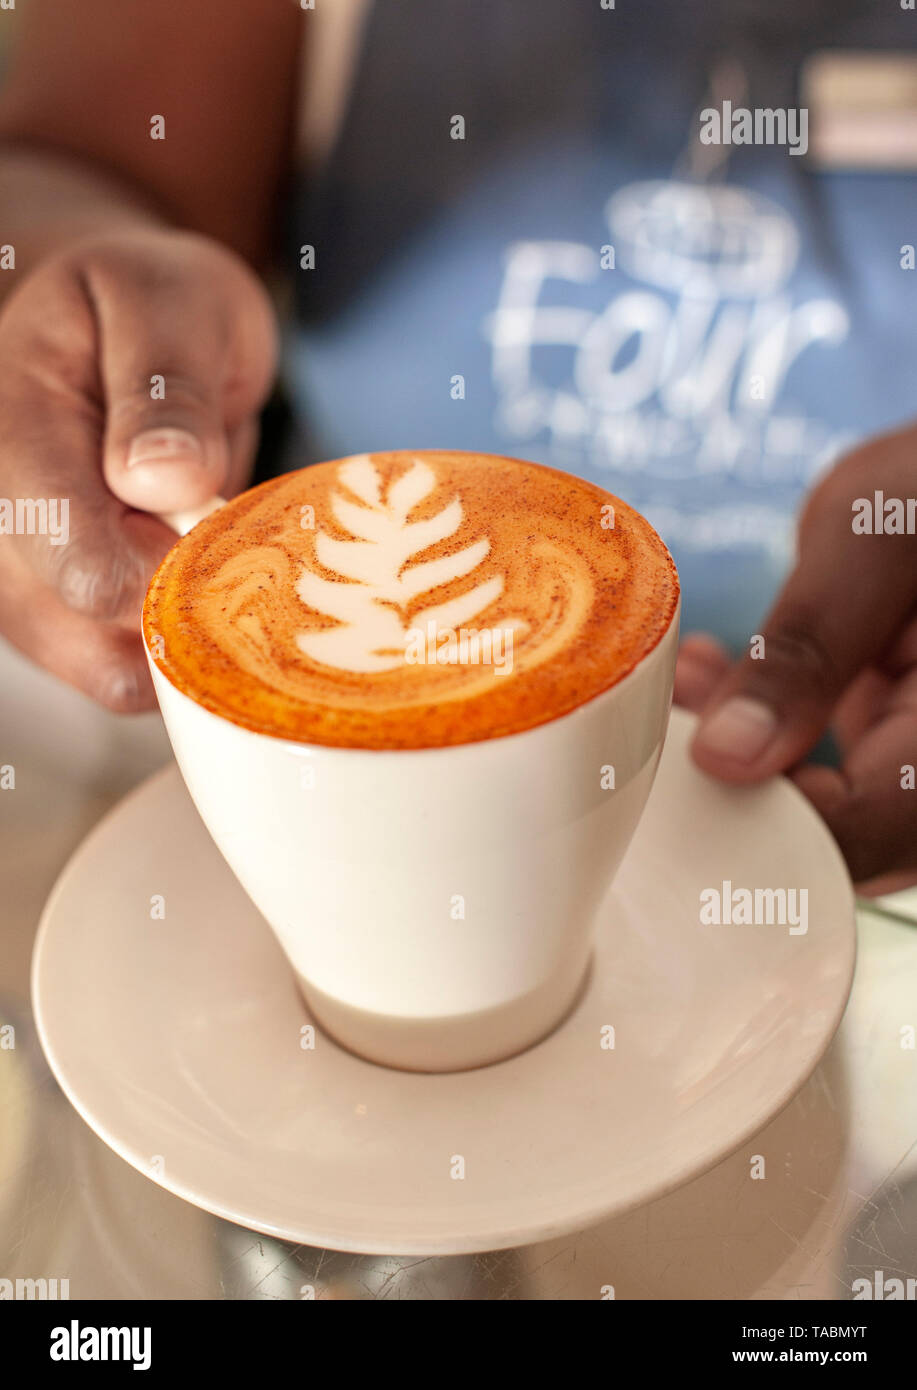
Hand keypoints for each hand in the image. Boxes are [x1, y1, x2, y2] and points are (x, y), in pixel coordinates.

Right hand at [0, 227, 276, 709]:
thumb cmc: (147, 307)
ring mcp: (19, 574)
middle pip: (82, 632)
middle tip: (220, 535)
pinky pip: (124, 671)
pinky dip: (176, 647)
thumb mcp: (170, 303)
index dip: (161, 571)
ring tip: (209, 550)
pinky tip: (200, 586)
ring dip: (178, 635)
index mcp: (11, 428)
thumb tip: (164, 477)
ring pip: (104, 670)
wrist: (121, 329)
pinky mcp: (56, 611)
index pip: (71, 554)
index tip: (210, 530)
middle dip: (175, 607)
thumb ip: (165, 384)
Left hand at [675, 426, 916, 893]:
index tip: (684, 776)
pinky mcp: (884, 731)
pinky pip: (816, 761)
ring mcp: (910, 753)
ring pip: (819, 803)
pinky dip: (755, 725)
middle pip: (842, 836)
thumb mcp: (877, 542)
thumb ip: (807, 648)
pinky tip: (707, 669)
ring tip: (677, 682)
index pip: (873, 832)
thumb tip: (727, 757)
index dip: (768, 831)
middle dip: (733, 793)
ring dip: (732, 754)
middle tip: (658, 731)